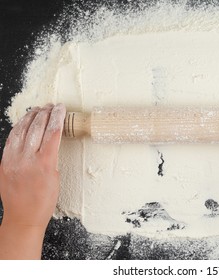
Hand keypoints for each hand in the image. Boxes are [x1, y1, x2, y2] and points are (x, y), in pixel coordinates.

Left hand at [0, 103, 65, 258]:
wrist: (23, 217)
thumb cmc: (43, 201)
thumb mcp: (56, 177)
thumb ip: (52, 156)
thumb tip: (50, 140)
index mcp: (45, 164)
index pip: (53, 132)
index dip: (58, 117)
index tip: (61, 108)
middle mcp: (27, 159)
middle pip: (37, 128)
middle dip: (45, 113)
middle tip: (51, 106)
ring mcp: (13, 160)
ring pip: (21, 130)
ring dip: (31, 117)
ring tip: (38, 109)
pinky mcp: (4, 163)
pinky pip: (10, 139)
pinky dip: (18, 128)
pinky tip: (24, 122)